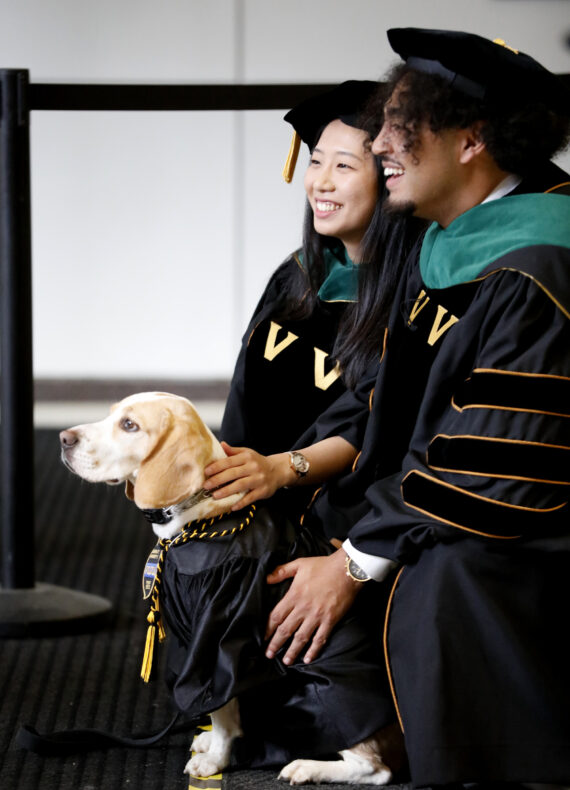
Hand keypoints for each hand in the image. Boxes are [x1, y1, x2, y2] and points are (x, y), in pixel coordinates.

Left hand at [203, 442, 287, 508]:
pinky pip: (250, 497)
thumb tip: (221, 444)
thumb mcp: (247, 453)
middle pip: (233, 473)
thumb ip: (233, 451)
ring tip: (215, 496)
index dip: (217, 466)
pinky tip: (232, 507)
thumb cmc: (258, 462)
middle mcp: (253, 467)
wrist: (277, 470)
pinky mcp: (263, 491)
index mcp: (247, 457)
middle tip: (206, 485)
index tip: (206, 472)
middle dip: (218, 480)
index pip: (229, 461)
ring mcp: (258, 479)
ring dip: (227, 491)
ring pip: (241, 485)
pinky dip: (241, 502)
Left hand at [264, 550, 361, 664]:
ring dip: (292, 651)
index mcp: (294, 595)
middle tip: (269, 655)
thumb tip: (266, 578)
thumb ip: (282, 571)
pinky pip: (320, 638)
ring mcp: (317, 616)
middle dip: (276, 644)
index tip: (263, 637)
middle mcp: (303, 608)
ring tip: (286, 661)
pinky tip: (308, 659)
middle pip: (285, 630)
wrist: (347, 570)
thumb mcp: (299, 564)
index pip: (276, 616)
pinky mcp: (330, 620)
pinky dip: (314, 650)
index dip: (268, 628)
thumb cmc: (323, 566)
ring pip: (301, 638)